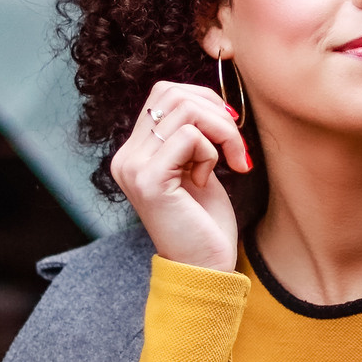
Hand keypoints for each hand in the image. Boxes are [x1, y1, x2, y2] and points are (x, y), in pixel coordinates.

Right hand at [110, 79, 251, 271]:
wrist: (204, 268)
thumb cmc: (205, 222)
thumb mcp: (197, 166)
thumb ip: (192, 132)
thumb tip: (209, 97)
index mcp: (134, 152)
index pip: (164, 93)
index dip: (204, 100)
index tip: (229, 128)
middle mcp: (126, 157)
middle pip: (172, 94)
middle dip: (215, 112)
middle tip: (236, 146)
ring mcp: (133, 168)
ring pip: (184, 110)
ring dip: (220, 132)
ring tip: (229, 162)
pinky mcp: (149, 180)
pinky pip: (190, 137)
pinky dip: (211, 152)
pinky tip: (208, 179)